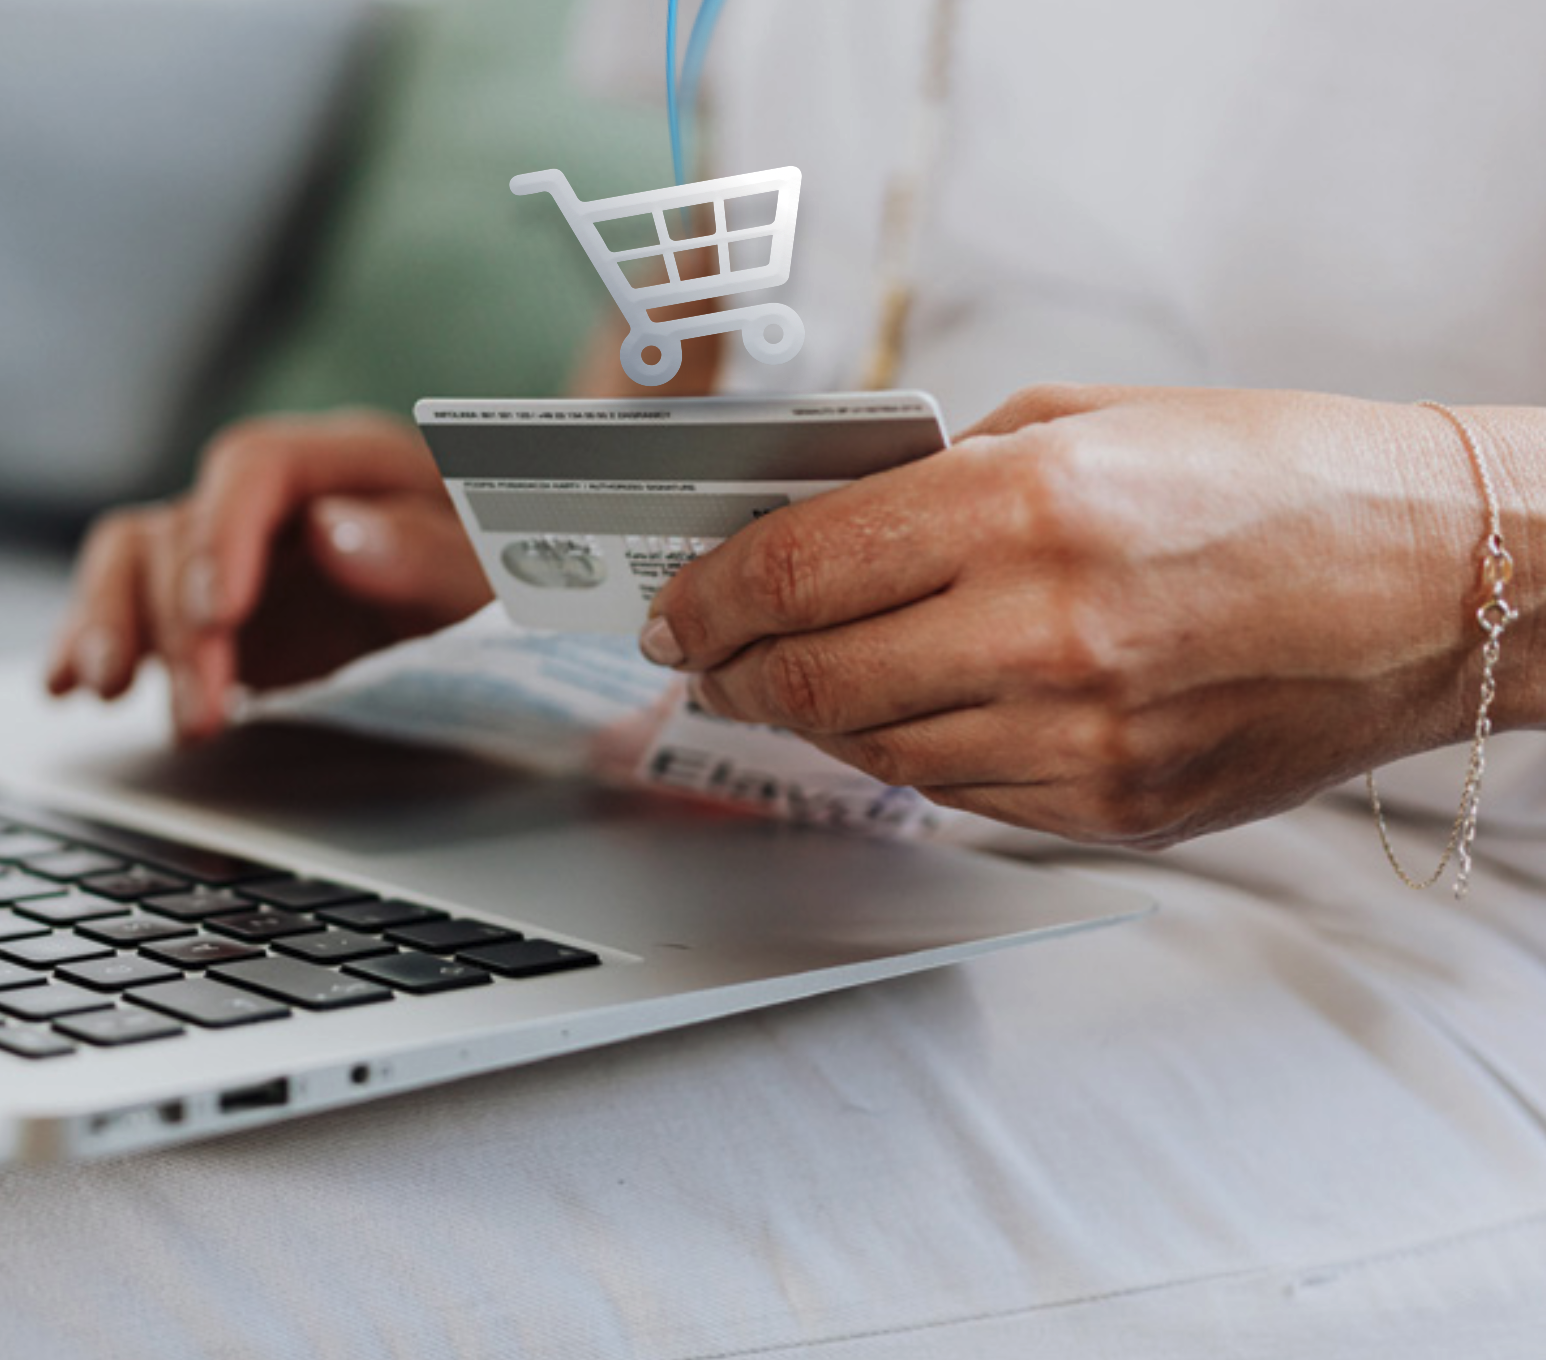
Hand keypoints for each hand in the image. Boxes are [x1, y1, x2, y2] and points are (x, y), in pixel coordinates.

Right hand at [47, 409, 492, 738]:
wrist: (503, 605)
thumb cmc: (506, 576)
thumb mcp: (494, 572)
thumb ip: (426, 552)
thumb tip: (336, 534)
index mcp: (348, 461)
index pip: (255, 466)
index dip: (223, 533)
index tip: (218, 613)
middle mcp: (274, 496)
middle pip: (185, 527)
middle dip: (179, 625)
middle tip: (203, 714)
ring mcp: (231, 549)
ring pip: (135, 559)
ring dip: (112, 626)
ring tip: (105, 693)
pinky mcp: (206, 607)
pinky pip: (127, 604)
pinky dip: (90, 640)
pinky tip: (66, 686)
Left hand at [640, 384, 1540, 846]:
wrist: (1441, 579)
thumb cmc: (1277, 478)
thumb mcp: (1087, 420)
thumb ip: (940, 477)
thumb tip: (818, 528)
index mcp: (1029, 506)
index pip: (796, 571)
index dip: (706, 596)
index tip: (672, 608)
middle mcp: (1046, 632)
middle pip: (807, 678)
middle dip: (729, 670)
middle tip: (703, 658)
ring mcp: (1082, 739)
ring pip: (871, 750)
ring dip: (810, 717)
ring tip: (790, 681)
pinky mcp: (1114, 809)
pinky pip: (956, 794)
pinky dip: (908, 754)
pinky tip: (907, 713)